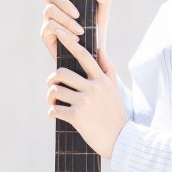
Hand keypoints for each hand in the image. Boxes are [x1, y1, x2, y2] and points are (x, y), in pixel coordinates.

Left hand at [41, 0, 127, 158]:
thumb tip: (100, 50)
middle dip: (52, 80)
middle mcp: (93, 88)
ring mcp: (84, 101)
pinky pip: (54, 109)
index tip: (59, 32)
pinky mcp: (77, 116)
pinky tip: (55, 115)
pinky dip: (51, 112)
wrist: (122, 140)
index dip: (69, 42)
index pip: (84, 55)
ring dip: (50, 98)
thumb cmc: (116, 114)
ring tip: (53, 103)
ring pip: (55, 91)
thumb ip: (107, 69)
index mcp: (101, 79)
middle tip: (52, 88)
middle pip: (61, 73)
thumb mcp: (114, 89)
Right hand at [41, 0, 111, 58]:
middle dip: (62, 2)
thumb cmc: (96, 29)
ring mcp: (48, 19)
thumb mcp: (104, 12)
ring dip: (66, 20)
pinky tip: (74, 39)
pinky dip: (64, 31)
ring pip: (49, 10)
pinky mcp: (45, 33)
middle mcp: (55, 6)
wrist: (93, 53)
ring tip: (80, 31)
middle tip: (77, 14)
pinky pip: (50, 26)